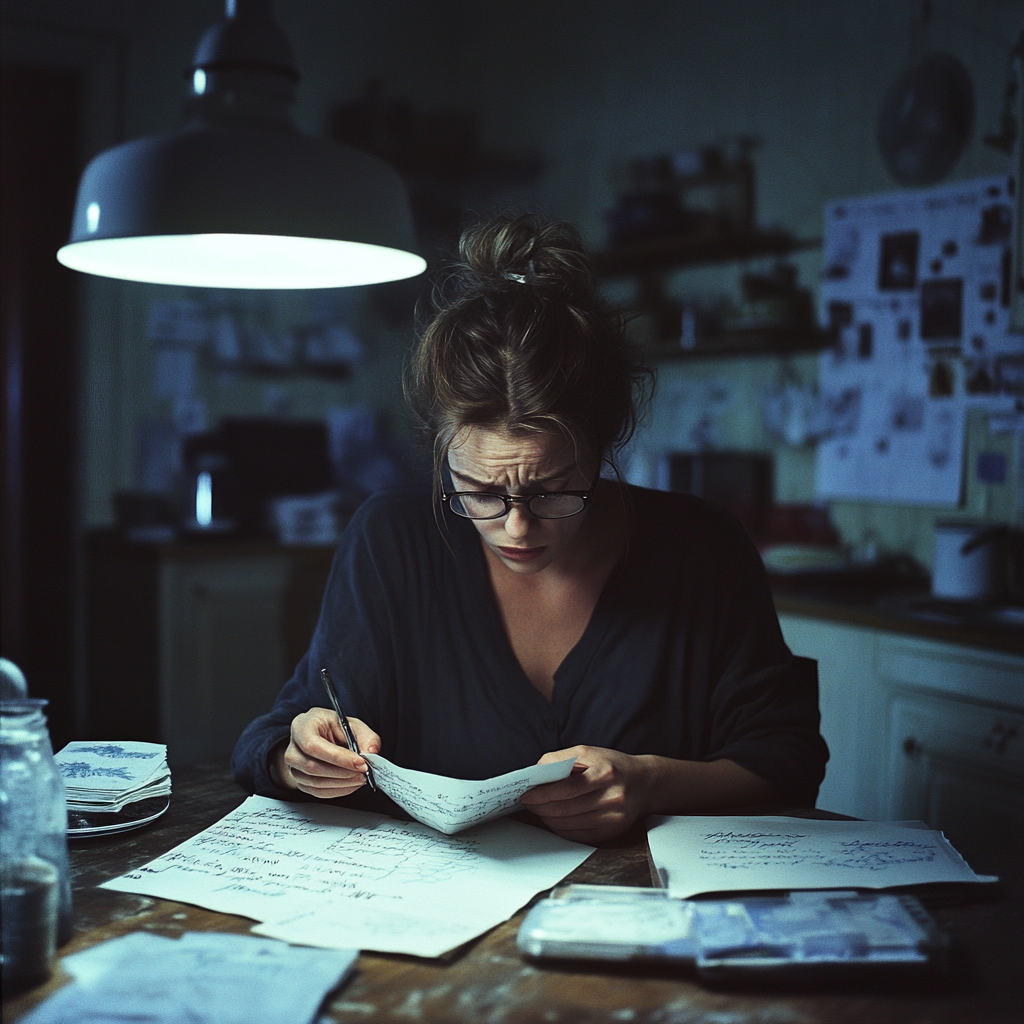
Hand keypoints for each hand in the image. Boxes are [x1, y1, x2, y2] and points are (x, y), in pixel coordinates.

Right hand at [272, 708, 380, 798]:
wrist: (321, 737)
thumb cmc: (332, 728)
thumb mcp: (351, 724)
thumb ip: (365, 736)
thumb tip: (371, 752)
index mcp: (302, 726)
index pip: (313, 746)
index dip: (337, 757)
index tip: (360, 762)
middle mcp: (292, 748)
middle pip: (313, 766)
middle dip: (343, 772)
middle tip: (363, 772)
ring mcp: (293, 767)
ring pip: (315, 782)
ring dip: (342, 783)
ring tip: (360, 778)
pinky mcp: (300, 782)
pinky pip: (318, 792)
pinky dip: (338, 790)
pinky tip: (351, 784)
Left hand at [519, 746, 651, 843]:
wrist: (644, 783)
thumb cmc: (612, 765)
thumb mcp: (588, 752)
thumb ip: (560, 759)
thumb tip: (536, 772)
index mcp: (606, 774)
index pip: (568, 788)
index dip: (544, 793)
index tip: (526, 795)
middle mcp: (612, 798)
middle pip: (567, 809)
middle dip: (541, 808)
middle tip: (528, 804)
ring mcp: (613, 818)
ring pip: (570, 824)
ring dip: (548, 819)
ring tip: (538, 810)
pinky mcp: (612, 832)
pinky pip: (578, 836)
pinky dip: (561, 829)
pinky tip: (554, 820)